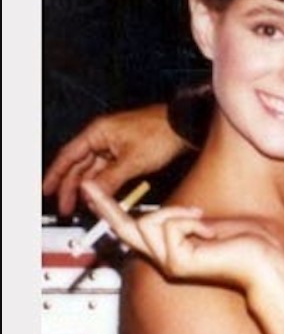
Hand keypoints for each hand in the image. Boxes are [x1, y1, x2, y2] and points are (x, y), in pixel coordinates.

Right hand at [42, 105, 184, 215]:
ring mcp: (116, 145)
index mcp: (98, 132)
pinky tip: (102, 196)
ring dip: (89, 188)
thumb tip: (91, 194)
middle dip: (71, 187)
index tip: (46, 190)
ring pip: (95, 170)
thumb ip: (109, 179)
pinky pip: (110, 171)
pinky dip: (105, 184)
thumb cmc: (162, 132)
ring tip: (84, 206)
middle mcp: (103, 137)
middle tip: (66, 207)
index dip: (55, 174)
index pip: (68, 155)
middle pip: (79, 165)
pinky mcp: (128, 152)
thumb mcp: (132, 160)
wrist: (188, 126)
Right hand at [80, 181, 283, 293]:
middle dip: (108, 206)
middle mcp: (164, 259)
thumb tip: (164, 213)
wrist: (266, 260)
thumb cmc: (247, 242)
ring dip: (181, 213)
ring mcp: (169, 263)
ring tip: (204, 222)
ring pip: (152, 221)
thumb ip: (184, 222)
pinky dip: (191, 222)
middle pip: (127, 228)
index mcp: (170, 250)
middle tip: (88, 185)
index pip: (134, 230)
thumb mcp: (208, 225)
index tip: (94, 193)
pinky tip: (208, 233)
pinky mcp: (177, 263)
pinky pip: (171, 227)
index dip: (112, 212)